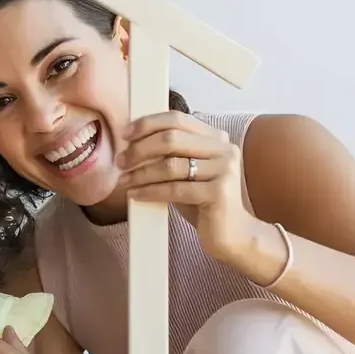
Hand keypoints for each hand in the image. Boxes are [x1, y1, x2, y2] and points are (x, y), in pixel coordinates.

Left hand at [117, 111, 256, 261]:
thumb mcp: (188, 172)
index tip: (125, 134)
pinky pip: (174, 189)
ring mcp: (224, 171)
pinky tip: (135, 195)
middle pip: (171, 138)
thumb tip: (133, 143)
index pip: (177, 119)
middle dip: (140, 149)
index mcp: (216, 138)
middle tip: (121, 161)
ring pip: (170, 165)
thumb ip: (171, 154)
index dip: (148, 124)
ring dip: (141, 173)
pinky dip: (150, 191)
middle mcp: (224, 150)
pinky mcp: (219, 193)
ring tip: (124, 180)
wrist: (233, 235)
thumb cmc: (204, 202)